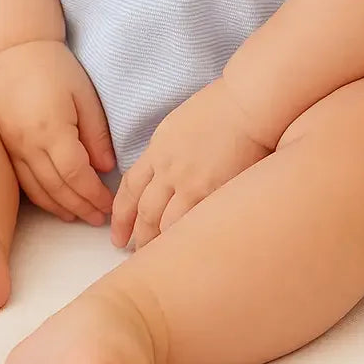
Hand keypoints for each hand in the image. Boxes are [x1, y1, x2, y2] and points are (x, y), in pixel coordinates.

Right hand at [0, 39, 115, 224]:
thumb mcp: (83, 95)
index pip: (75, 175)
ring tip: (80, 217)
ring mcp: (13, 147)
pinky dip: (41, 197)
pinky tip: (54, 203)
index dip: (93, 194)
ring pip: (38, 189)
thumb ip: (95, 133)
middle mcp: (29, 144)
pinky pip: (23, 180)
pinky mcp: (6, 145)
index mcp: (52, 130)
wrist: (11, 50)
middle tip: (100, 218)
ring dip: (60, 207)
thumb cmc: (53, 66)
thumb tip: (106, 168)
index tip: (110, 203)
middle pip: (57, 189)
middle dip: (80, 207)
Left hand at [111, 77, 270, 250]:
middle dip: (138, 237)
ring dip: (160, 244)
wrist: (246, 104)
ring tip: (162, 260)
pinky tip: (187, 250)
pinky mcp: (214, 192)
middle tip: (136, 254)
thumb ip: (165, 152)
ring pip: (166, 224)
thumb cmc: (220, 107)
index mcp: (158, 150)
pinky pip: (194, 223)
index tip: (117, 234)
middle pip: (145, 212)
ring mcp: (191, 183)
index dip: (120, 216)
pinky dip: (186, 238)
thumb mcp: (177, 125)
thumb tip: (161, 174)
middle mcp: (169, 169)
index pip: (129, 189)